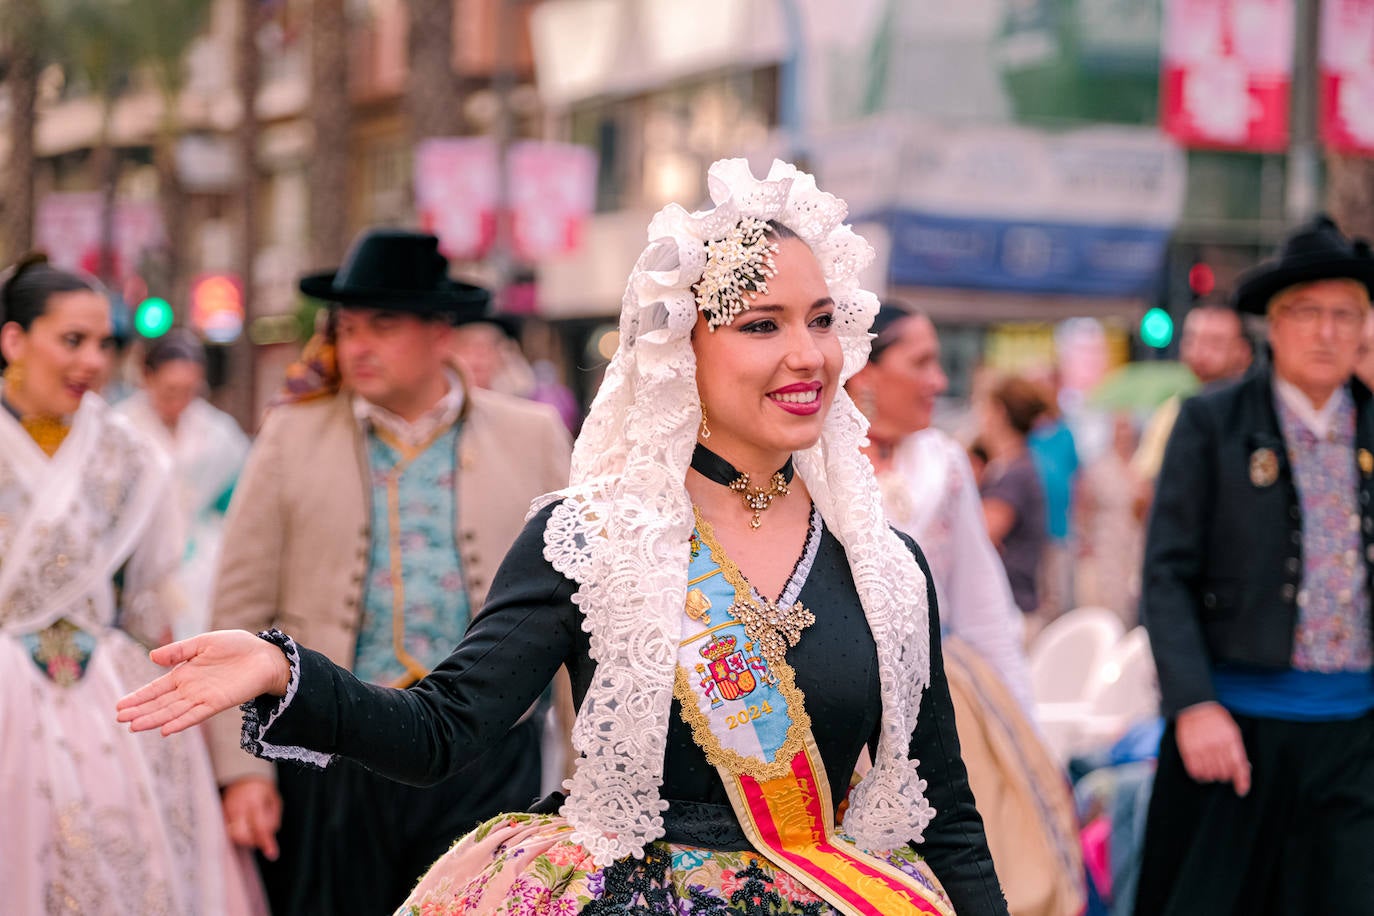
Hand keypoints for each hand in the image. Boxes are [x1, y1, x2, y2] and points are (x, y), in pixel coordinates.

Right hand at [116, 630, 291, 735]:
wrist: (265, 656)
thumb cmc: (237, 647)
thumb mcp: (204, 642)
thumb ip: (179, 651)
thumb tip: (151, 656)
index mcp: (185, 674)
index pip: (156, 688)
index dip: (139, 697)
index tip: (120, 706)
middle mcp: (190, 689)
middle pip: (160, 703)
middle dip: (140, 711)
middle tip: (119, 718)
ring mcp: (203, 697)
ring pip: (173, 711)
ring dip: (154, 719)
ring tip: (133, 726)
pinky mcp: (217, 703)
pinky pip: (195, 715)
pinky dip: (181, 722)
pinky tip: (165, 730)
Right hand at [222, 777, 282, 860]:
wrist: (245, 778)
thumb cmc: (262, 791)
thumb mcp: (275, 801)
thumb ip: (273, 819)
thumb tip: (270, 835)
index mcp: (255, 802)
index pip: (260, 827)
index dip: (266, 842)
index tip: (272, 854)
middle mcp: (238, 807)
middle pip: (242, 835)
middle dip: (252, 841)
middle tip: (258, 836)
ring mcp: (227, 810)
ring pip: (232, 835)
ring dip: (244, 839)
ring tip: (250, 830)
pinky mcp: (220, 814)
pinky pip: (226, 831)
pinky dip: (235, 835)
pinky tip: (242, 828)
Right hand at [1175, 702, 1250, 796]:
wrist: (1194, 706)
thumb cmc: (1216, 719)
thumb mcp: (1232, 730)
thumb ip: (1237, 750)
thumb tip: (1244, 769)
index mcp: (1230, 739)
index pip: (1239, 766)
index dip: (1242, 781)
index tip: (1241, 791)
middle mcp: (1216, 745)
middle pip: (1224, 773)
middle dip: (1226, 776)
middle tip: (1223, 771)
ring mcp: (1201, 748)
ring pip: (1210, 774)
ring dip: (1213, 776)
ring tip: (1212, 769)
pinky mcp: (1188, 750)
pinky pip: (1195, 771)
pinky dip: (1200, 776)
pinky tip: (1202, 771)